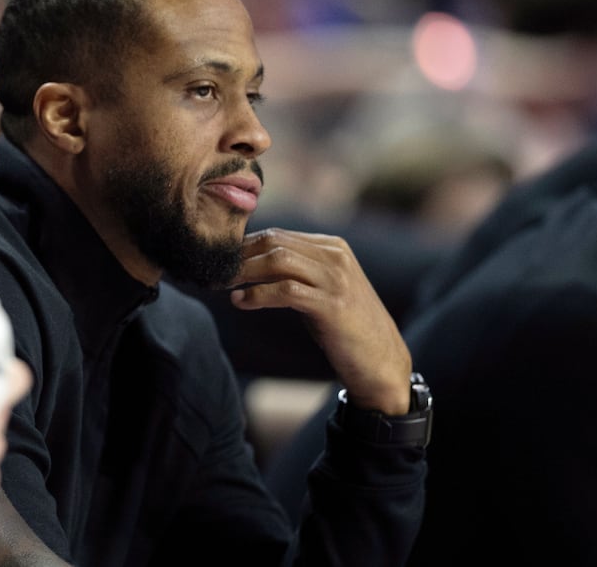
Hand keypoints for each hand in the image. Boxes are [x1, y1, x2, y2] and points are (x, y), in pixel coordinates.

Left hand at [228, 228, 410, 413]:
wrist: (382, 361)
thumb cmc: (346, 328)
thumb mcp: (322, 289)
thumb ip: (295, 272)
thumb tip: (248, 265)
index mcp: (332, 247)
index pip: (277, 234)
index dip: (243, 246)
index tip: (220, 262)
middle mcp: (335, 256)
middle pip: (274, 242)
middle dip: (238, 255)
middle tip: (213, 272)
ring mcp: (336, 279)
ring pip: (278, 260)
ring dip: (243, 272)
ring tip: (221, 285)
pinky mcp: (332, 305)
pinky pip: (285, 290)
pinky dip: (257, 294)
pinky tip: (240, 302)